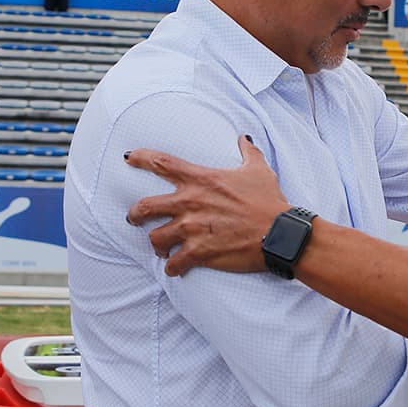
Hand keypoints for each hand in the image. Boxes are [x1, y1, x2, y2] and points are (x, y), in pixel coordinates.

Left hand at [125, 136, 288, 276]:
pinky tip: (176, 268)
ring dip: (157, 245)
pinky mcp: (199, 253)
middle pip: (144, 207)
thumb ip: (247, 152)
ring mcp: (192, 230)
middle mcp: (190, 203)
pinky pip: (174, 264)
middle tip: (134, 219)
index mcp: (201, 180)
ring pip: (155, 239)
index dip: (141, 158)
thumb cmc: (269, 200)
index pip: (162, 163)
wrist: (279, 233)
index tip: (128, 158)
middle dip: (135, 215)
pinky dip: (173, 267)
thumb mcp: (258, 170)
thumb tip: (244, 138)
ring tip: (162, 249)